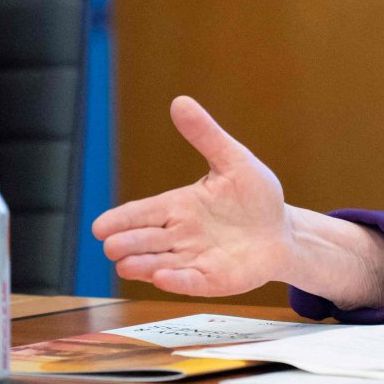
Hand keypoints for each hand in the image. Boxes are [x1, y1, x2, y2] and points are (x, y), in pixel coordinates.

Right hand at [93, 96, 292, 296]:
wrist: (283, 231)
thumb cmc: (255, 197)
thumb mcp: (234, 162)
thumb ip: (206, 136)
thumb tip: (180, 101)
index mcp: (179, 206)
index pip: (141, 213)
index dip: (120, 219)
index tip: (100, 226)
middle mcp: (179, 236)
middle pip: (143, 241)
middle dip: (126, 244)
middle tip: (112, 245)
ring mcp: (192, 260)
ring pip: (158, 264)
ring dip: (143, 265)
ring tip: (127, 265)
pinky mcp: (211, 280)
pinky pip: (190, 282)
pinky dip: (177, 281)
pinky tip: (164, 277)